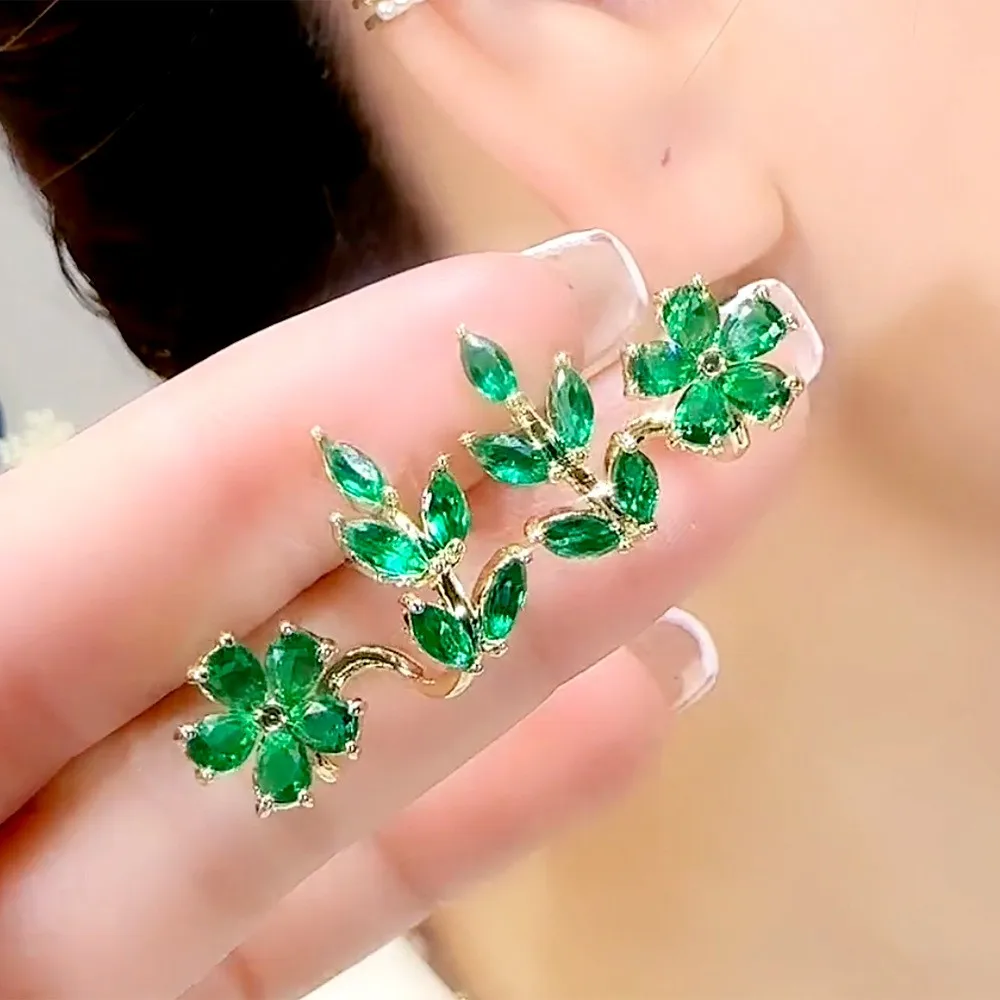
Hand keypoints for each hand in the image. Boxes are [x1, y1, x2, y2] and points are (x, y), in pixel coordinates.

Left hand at [0, 236, 806, 998]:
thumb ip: (63, 603)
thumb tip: (298, 472)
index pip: (149, 509)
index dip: (343, 409)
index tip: (534, 311)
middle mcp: (20, 774)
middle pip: (288, 606)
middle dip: (499, 495)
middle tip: (681, 384)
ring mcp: (109, 898)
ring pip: (345, 746)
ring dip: (543, 634)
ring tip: (707, 510)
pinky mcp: (186, 992)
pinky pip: (343, 888)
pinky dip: (484, 812)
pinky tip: (625, 712)